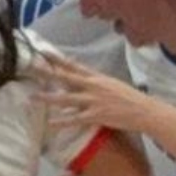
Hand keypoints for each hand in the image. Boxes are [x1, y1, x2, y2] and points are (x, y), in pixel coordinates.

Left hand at [37, 54, 155, 132]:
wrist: (145, 111)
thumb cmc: (128, 98)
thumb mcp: (110, 84)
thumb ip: (93, 82)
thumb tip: (77, 80)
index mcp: (97, 77)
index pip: (73, 65)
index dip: (58, 59)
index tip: (43, 52)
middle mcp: (93, 86)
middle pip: (65, 78)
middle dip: (47, 73)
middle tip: (30, 68)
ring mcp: (94, 101)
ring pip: (66, 98)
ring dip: (48, 98)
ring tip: (32, 97)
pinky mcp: (96, 115)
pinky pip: (75, 119)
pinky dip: (62, 121)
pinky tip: (50, 123)